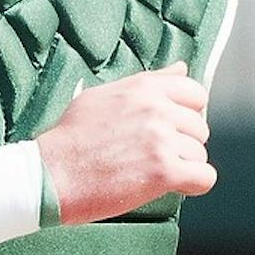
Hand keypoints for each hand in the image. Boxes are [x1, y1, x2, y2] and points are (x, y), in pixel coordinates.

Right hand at [37, 62, 215, 225]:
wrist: (50, 174)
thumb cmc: (71, 137)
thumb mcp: (104, 95)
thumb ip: (148, 82)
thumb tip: (181, 69)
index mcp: (143, 87)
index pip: (195, 93)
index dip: (188, 114)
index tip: (171, 129)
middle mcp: (156, 108)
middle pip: (199, 127)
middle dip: (182, 144)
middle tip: (152, 157)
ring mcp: (161, 139)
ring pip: (199, 154)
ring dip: (181, 166)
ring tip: (149, 172)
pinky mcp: (164, 171)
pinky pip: (204, 177)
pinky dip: (193, 185)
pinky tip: (171, 186)